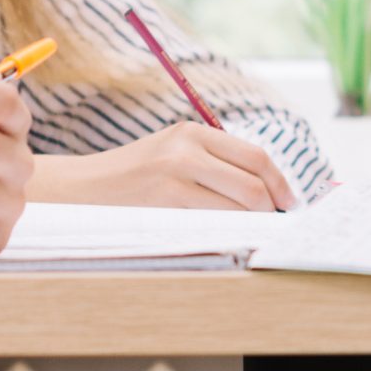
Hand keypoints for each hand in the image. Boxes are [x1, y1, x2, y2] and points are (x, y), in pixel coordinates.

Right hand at [39, 123, 297, 211]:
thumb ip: (211, 163)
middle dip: (273, 207)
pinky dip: (230, 230)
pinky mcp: (166, 201)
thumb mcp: (170, 154)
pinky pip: (214, 220)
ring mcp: (176, 174)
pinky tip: (229, 237)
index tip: (290, 202)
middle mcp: (187, 148)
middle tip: (276, 223)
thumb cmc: (131, 179)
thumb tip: (264, 191)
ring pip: (239, 203)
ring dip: (254, 222)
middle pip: (254, 180)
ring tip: (254, 232)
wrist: (81, 190)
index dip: (280, 183)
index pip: (255, 156)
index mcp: (192, 132)